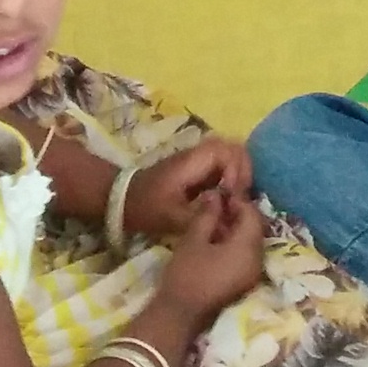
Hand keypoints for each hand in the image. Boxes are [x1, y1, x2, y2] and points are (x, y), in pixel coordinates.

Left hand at [122, 139, 254, 239]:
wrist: (123, 199)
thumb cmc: (148, 206)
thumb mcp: (174, 217)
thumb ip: (204, 216)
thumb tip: (229, 215)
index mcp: (194, 160)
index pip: (229, 152)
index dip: (238, 172)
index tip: (233, 196)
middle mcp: (199, 153)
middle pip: (234, 148)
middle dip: (244, 171)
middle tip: (240, 196)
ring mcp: (198, 159)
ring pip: (230, 156)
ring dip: (238, 174)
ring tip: (235, 198)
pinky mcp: (197, 168)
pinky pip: (222, 166)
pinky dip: (230, 178)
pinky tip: (227, 199)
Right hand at [149, 181, 263, 323]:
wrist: (179, 314)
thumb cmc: (186, 274)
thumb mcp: (194, 238)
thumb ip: (208, 214)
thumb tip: (216, 194)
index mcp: (248, 249)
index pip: (252, 215)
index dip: (239, 201)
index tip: (221, 193)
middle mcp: (257, 261)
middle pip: (255, 229)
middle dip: (239, 214)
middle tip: (218, 204)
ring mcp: (252, 274)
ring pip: (251, 242)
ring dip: (237, 229)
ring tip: (215, 219)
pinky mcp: (244, 282)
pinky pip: (246, 255)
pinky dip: (236, 244)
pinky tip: (217, 239)